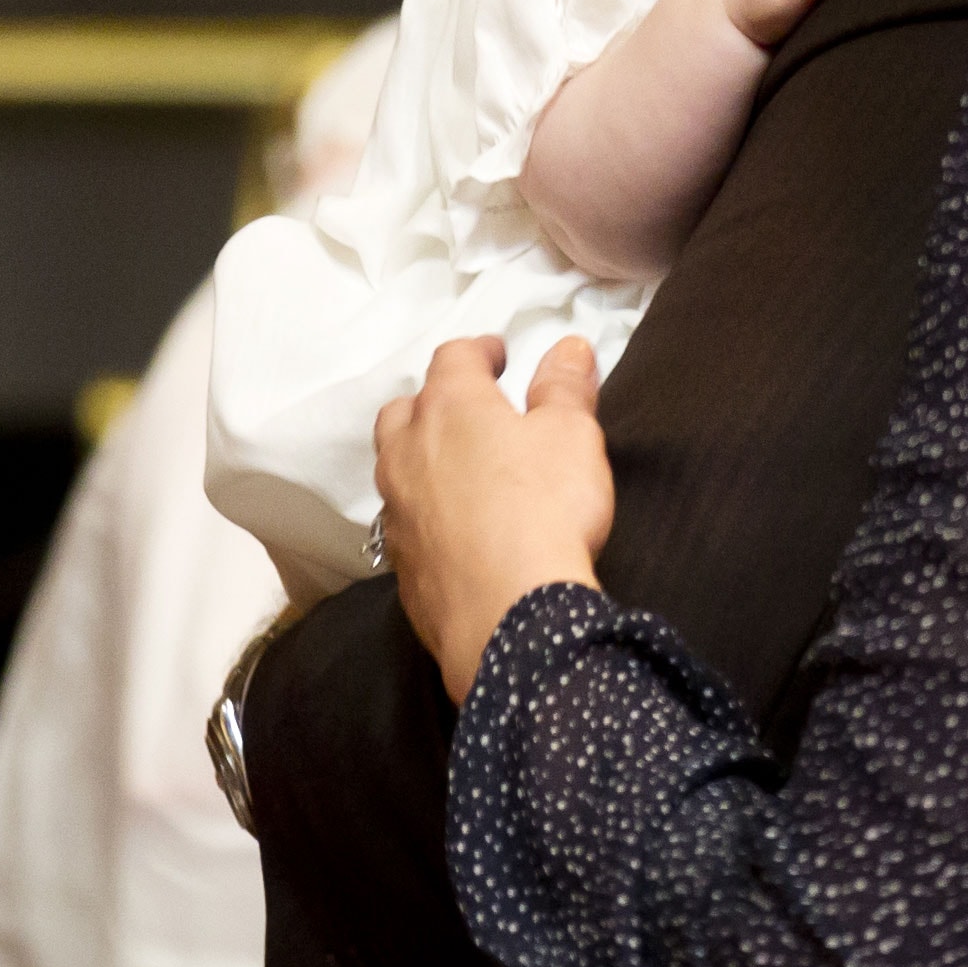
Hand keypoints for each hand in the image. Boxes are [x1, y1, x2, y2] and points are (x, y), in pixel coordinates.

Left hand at [376, 333, 616, 698]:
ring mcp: (396, 511)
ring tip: (458, 469)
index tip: (499, 356)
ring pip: (395, 467)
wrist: (510, 617)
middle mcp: (408, 452)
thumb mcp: (572, 436)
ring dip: (422, 458)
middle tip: (470, 413)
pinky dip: (426, 513)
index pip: (454, 358)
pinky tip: (456, 530)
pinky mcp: (401, 564)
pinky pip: (406, 523)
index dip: (478, 352)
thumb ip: (565, 387)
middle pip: (405, 410)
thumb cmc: (545, 510)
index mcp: (449, 408)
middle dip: (435, 403)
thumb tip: (568, 348)